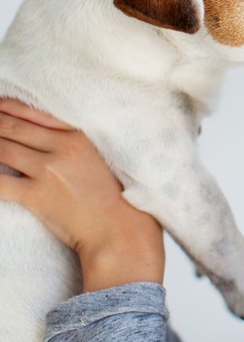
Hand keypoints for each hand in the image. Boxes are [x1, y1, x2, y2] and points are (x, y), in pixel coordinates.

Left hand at [0, 98, 164, 291]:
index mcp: (87, 136)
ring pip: (2, 146)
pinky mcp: (36, 196)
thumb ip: (106, 144)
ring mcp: (49, 170)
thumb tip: (100, 140)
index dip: (14, 106)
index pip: (40, 111)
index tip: (2, 103)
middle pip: (14, 125)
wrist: (125, 239)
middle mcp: (65, 146)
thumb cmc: (132, 205)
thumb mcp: (125, 162)